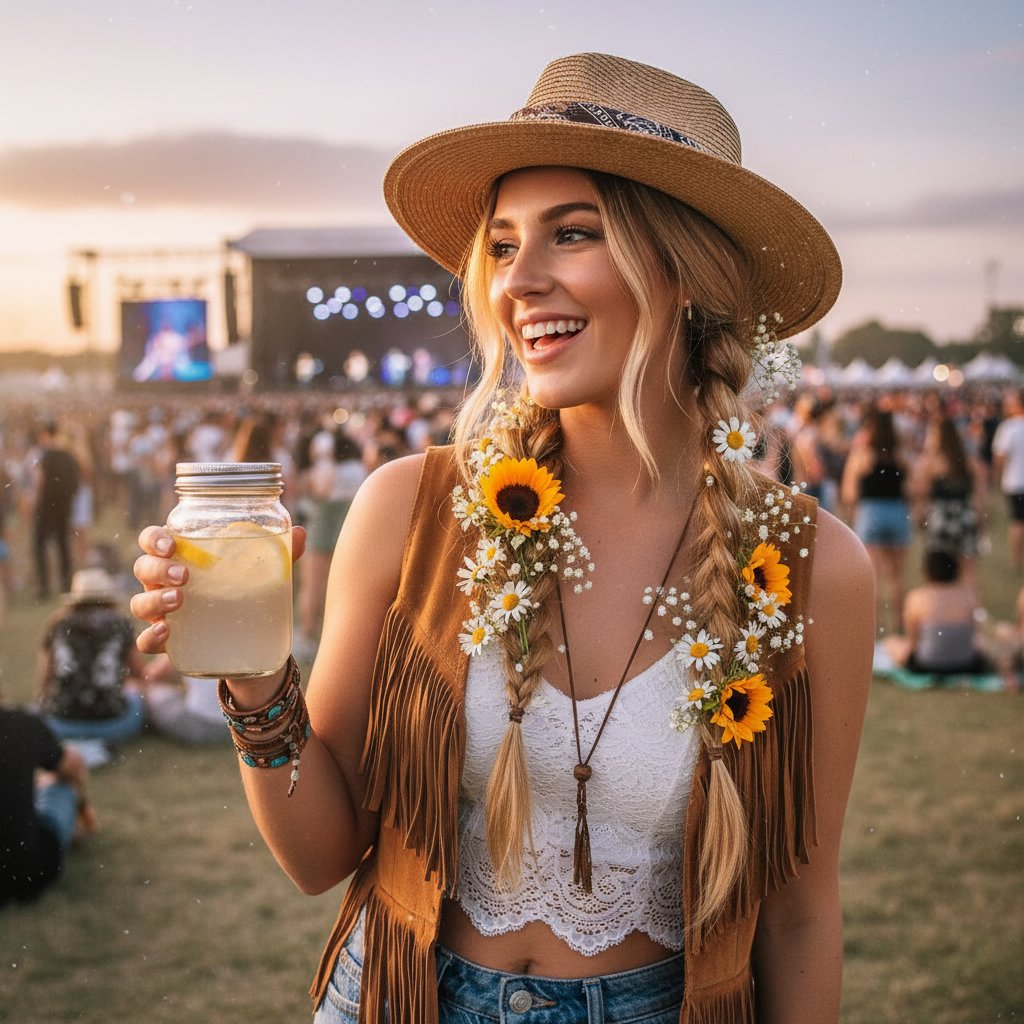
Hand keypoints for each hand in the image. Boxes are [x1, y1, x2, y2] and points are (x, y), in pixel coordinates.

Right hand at [130, 525, 306, 653]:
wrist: (252, 644)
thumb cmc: (248, 595)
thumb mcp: (265, 575)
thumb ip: (281, 555)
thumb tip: (302, 533)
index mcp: (182, 560)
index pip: (154, 540)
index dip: (154, 538)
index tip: (172, 544)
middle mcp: (164, 584)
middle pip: (143, 568)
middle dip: (158, 569)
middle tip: (185, 575)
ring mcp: (163, 614)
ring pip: (139, 604)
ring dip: (154, 600)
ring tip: (180, 600)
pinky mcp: (170, 644)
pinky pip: (145, 642)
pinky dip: (150, 637)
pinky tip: (166, 631)